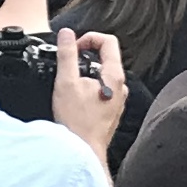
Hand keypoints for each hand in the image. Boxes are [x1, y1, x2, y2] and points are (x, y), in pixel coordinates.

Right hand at [51, 28, 124, 165]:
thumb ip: (67, 55)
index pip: (108, 41)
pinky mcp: (110, 112)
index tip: (74, 48)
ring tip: (70, 86)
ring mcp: (117, 100)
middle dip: (84, 58)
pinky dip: (88, 89)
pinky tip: (75, 101)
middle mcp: (121, 87)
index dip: (88, 39)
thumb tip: (66, 34)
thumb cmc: (77, 122)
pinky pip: (101, 91)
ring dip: (85, 75)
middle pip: (105, 58)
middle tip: (68, 67)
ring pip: (102, 76)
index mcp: (114, 76)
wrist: (83, 152)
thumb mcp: (66, 82)